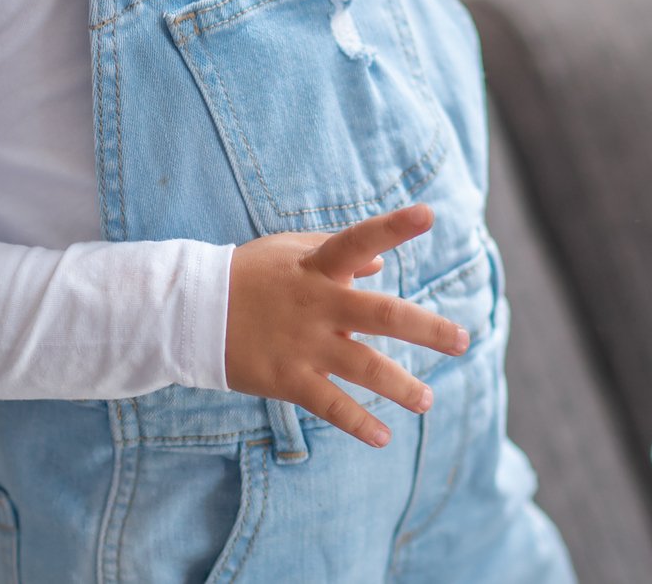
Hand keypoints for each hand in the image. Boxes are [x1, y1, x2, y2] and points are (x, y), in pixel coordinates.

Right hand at [223, 203, 469, 447]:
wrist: (190, 311)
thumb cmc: (246, 274)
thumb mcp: (288, 251)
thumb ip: (336, 254)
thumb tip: (379, 265)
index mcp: (318, 266)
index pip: (361, 239)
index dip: (395, 227)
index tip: (429, 214)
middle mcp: (318, 303)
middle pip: (383, 315)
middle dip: (428, 329)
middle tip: (462, 341)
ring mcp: (304, 343)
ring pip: (364, 366)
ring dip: (401, 385)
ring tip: (428, 400)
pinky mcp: (288, 377)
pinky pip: (330, 405)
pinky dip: (358, 422)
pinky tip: (383, 437)